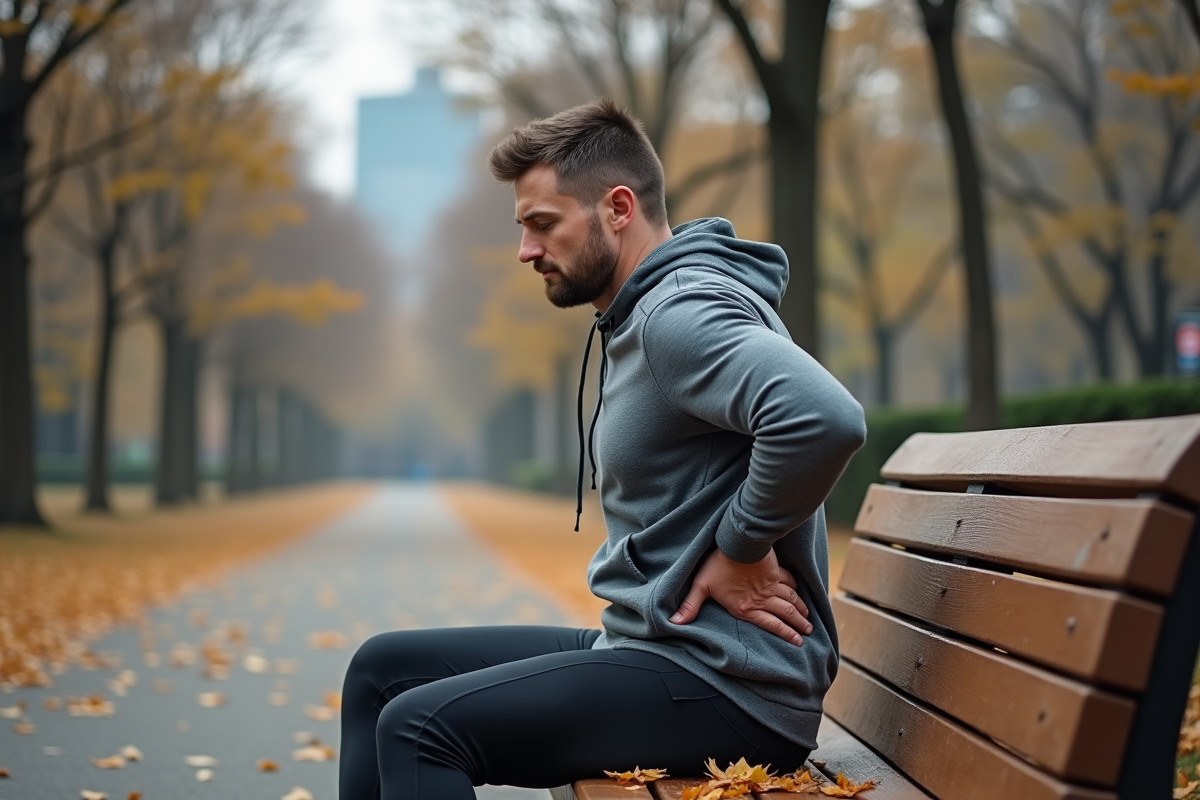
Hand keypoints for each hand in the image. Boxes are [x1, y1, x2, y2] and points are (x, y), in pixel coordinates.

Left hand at [669, 547, 810, 645]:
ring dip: (800, 609)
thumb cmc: (718, 565)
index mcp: (746, 608)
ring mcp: (771, 584)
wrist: (737, 543)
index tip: (798, 642)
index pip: (770, 625)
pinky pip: (790, 581)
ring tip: (808, 618)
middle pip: (785, 614)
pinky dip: (797, 588)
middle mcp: (762, 599)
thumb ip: (690, 606)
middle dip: (798, 625)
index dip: (785, 634)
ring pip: (790, 600)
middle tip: (808, 632)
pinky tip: (799, 591)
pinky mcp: (775, 571)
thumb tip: (674, 623)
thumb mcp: (701, 586)